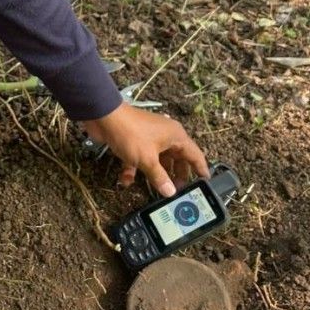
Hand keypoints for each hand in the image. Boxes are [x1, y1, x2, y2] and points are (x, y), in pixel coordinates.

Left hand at [80, 102, 207, 196]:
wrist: (104, 117)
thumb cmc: (131, 134)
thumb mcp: (147, 160)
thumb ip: (159, 177)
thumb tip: (170, 192)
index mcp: (175, 136)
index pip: (194, 155)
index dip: (201, 169)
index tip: (205, 182)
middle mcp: (165, 136)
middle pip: (177, 159)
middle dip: (177, 175)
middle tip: (179, 190)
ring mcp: (149, 138)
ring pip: (158, 160)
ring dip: (155, 174)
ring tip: (157, 190)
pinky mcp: (134, 141)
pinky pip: (139, 158)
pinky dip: (134, 169)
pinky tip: (126, 181)